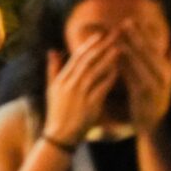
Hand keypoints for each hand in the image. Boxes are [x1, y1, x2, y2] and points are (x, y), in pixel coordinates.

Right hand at [43, 33, 119, 149]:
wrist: (60, 135)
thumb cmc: (57, 111)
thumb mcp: (51, 88)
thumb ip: (53, 68)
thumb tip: (52, 50)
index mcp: (62, 79)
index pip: (77, 57)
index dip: (89, 44)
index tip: (100, 35)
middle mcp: (71, 84)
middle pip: (88, 60)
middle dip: (101, 46)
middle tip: (114, 35)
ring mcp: (80, 94)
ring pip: (95, 71)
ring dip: (107, 59)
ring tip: (119, 48)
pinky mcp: (89, 105)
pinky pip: (101, 88)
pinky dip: (109, 78)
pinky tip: (118, 71)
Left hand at [118, 25, 170, 132]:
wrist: (152, 126)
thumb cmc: (155, 100)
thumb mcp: (165, 83)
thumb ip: (169, 66)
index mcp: (167, 72)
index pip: (156, 48)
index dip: (146, 33)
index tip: (135, 18)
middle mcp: (163, 77)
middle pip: (148, 52)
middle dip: (137, 36)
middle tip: (126, 21)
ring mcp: (154, 86)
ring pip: (139, 62)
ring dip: (128, 47)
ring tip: (117, 35)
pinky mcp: (142, 94)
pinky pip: (131, 75)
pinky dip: (122, 65)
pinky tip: (113, 56)